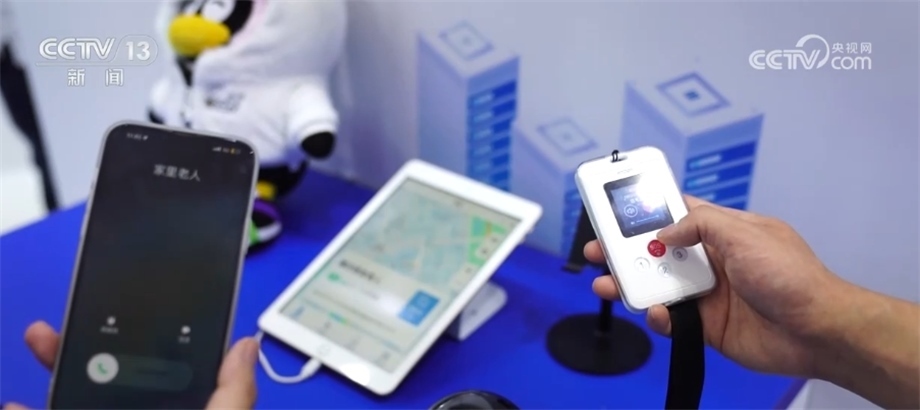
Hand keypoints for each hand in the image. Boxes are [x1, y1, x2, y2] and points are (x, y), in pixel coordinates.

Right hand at [3, 321, 258, 408]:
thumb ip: (234, 395)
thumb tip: (246, 345)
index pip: (164, 370)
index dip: (148, 339)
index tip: (129, 306)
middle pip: (114, 378)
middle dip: (85, 347)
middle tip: (60, 323)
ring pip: (79, 398)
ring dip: (57, 373)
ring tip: (39, 341)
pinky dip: (29, 409)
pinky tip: (14, 403)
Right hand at [587, 196, 844, 377]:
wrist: (817, 332)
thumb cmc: (791, 276)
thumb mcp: (744, 234)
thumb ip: (699, 225)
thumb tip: (663, 235)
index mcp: (723, 232)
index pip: (678, 214)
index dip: (648, 211)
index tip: (618, 208)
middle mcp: (712, 261)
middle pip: (658, 253)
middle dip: (626, 251)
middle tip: (598, 250)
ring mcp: (708, 294)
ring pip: (659, 286)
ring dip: (631, 284)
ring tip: (605, 284)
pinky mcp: (707, 326)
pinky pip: (672, 320)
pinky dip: (658, 317)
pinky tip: (656, 313)